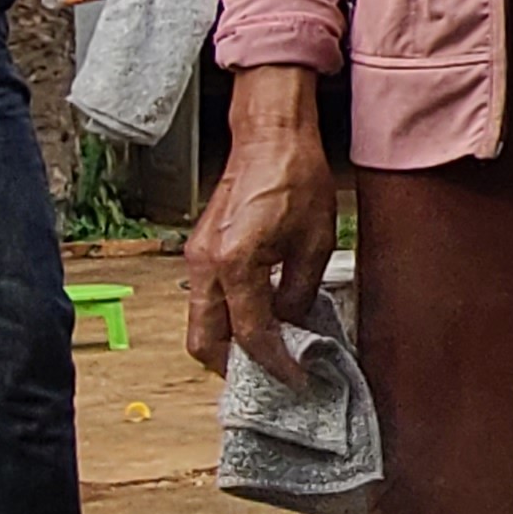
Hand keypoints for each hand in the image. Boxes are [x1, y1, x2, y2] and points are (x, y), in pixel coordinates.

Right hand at [183, 67, 338, 381]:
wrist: (269, 137)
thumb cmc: (295, 177)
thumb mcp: (315, 243)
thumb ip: (300, 294)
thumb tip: (294, 327)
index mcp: (235, 264)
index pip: (250, 335)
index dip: (275, 362)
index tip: (297, 376)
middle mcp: (205, 265)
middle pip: (204, 341)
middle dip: (234, 366)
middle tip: (271, 374)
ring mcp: (197, 258)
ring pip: (200, 322)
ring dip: (228, 343)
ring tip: (267, 351)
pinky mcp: (200, 250)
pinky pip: (205, 299)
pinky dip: (225, 317)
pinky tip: (257, 317)